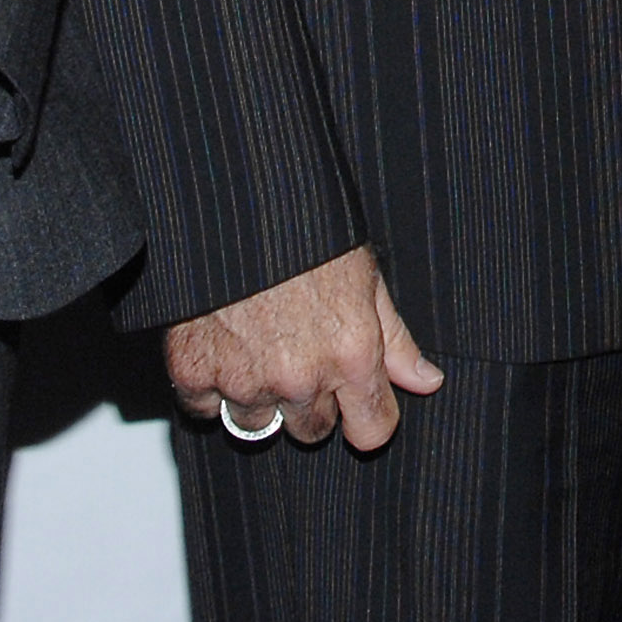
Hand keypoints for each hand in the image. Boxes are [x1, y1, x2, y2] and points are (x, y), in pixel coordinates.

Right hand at [164, 245, 442, 450]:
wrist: (231, 190)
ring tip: (249, 344)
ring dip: (254, 396)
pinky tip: (213, 344)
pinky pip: (201, 407)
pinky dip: (205, 384)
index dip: (363, 413)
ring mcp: (244, 378)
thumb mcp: (361, 270)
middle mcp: (300, 377)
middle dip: (306, 399)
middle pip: (312, 430)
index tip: (349, 395)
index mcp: (351, 355)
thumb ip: (394, 337)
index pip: (372, 431)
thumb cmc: (299, 219)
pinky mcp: (192, 369)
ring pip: (256, 425)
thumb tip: (428, 381)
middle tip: (290, 350)